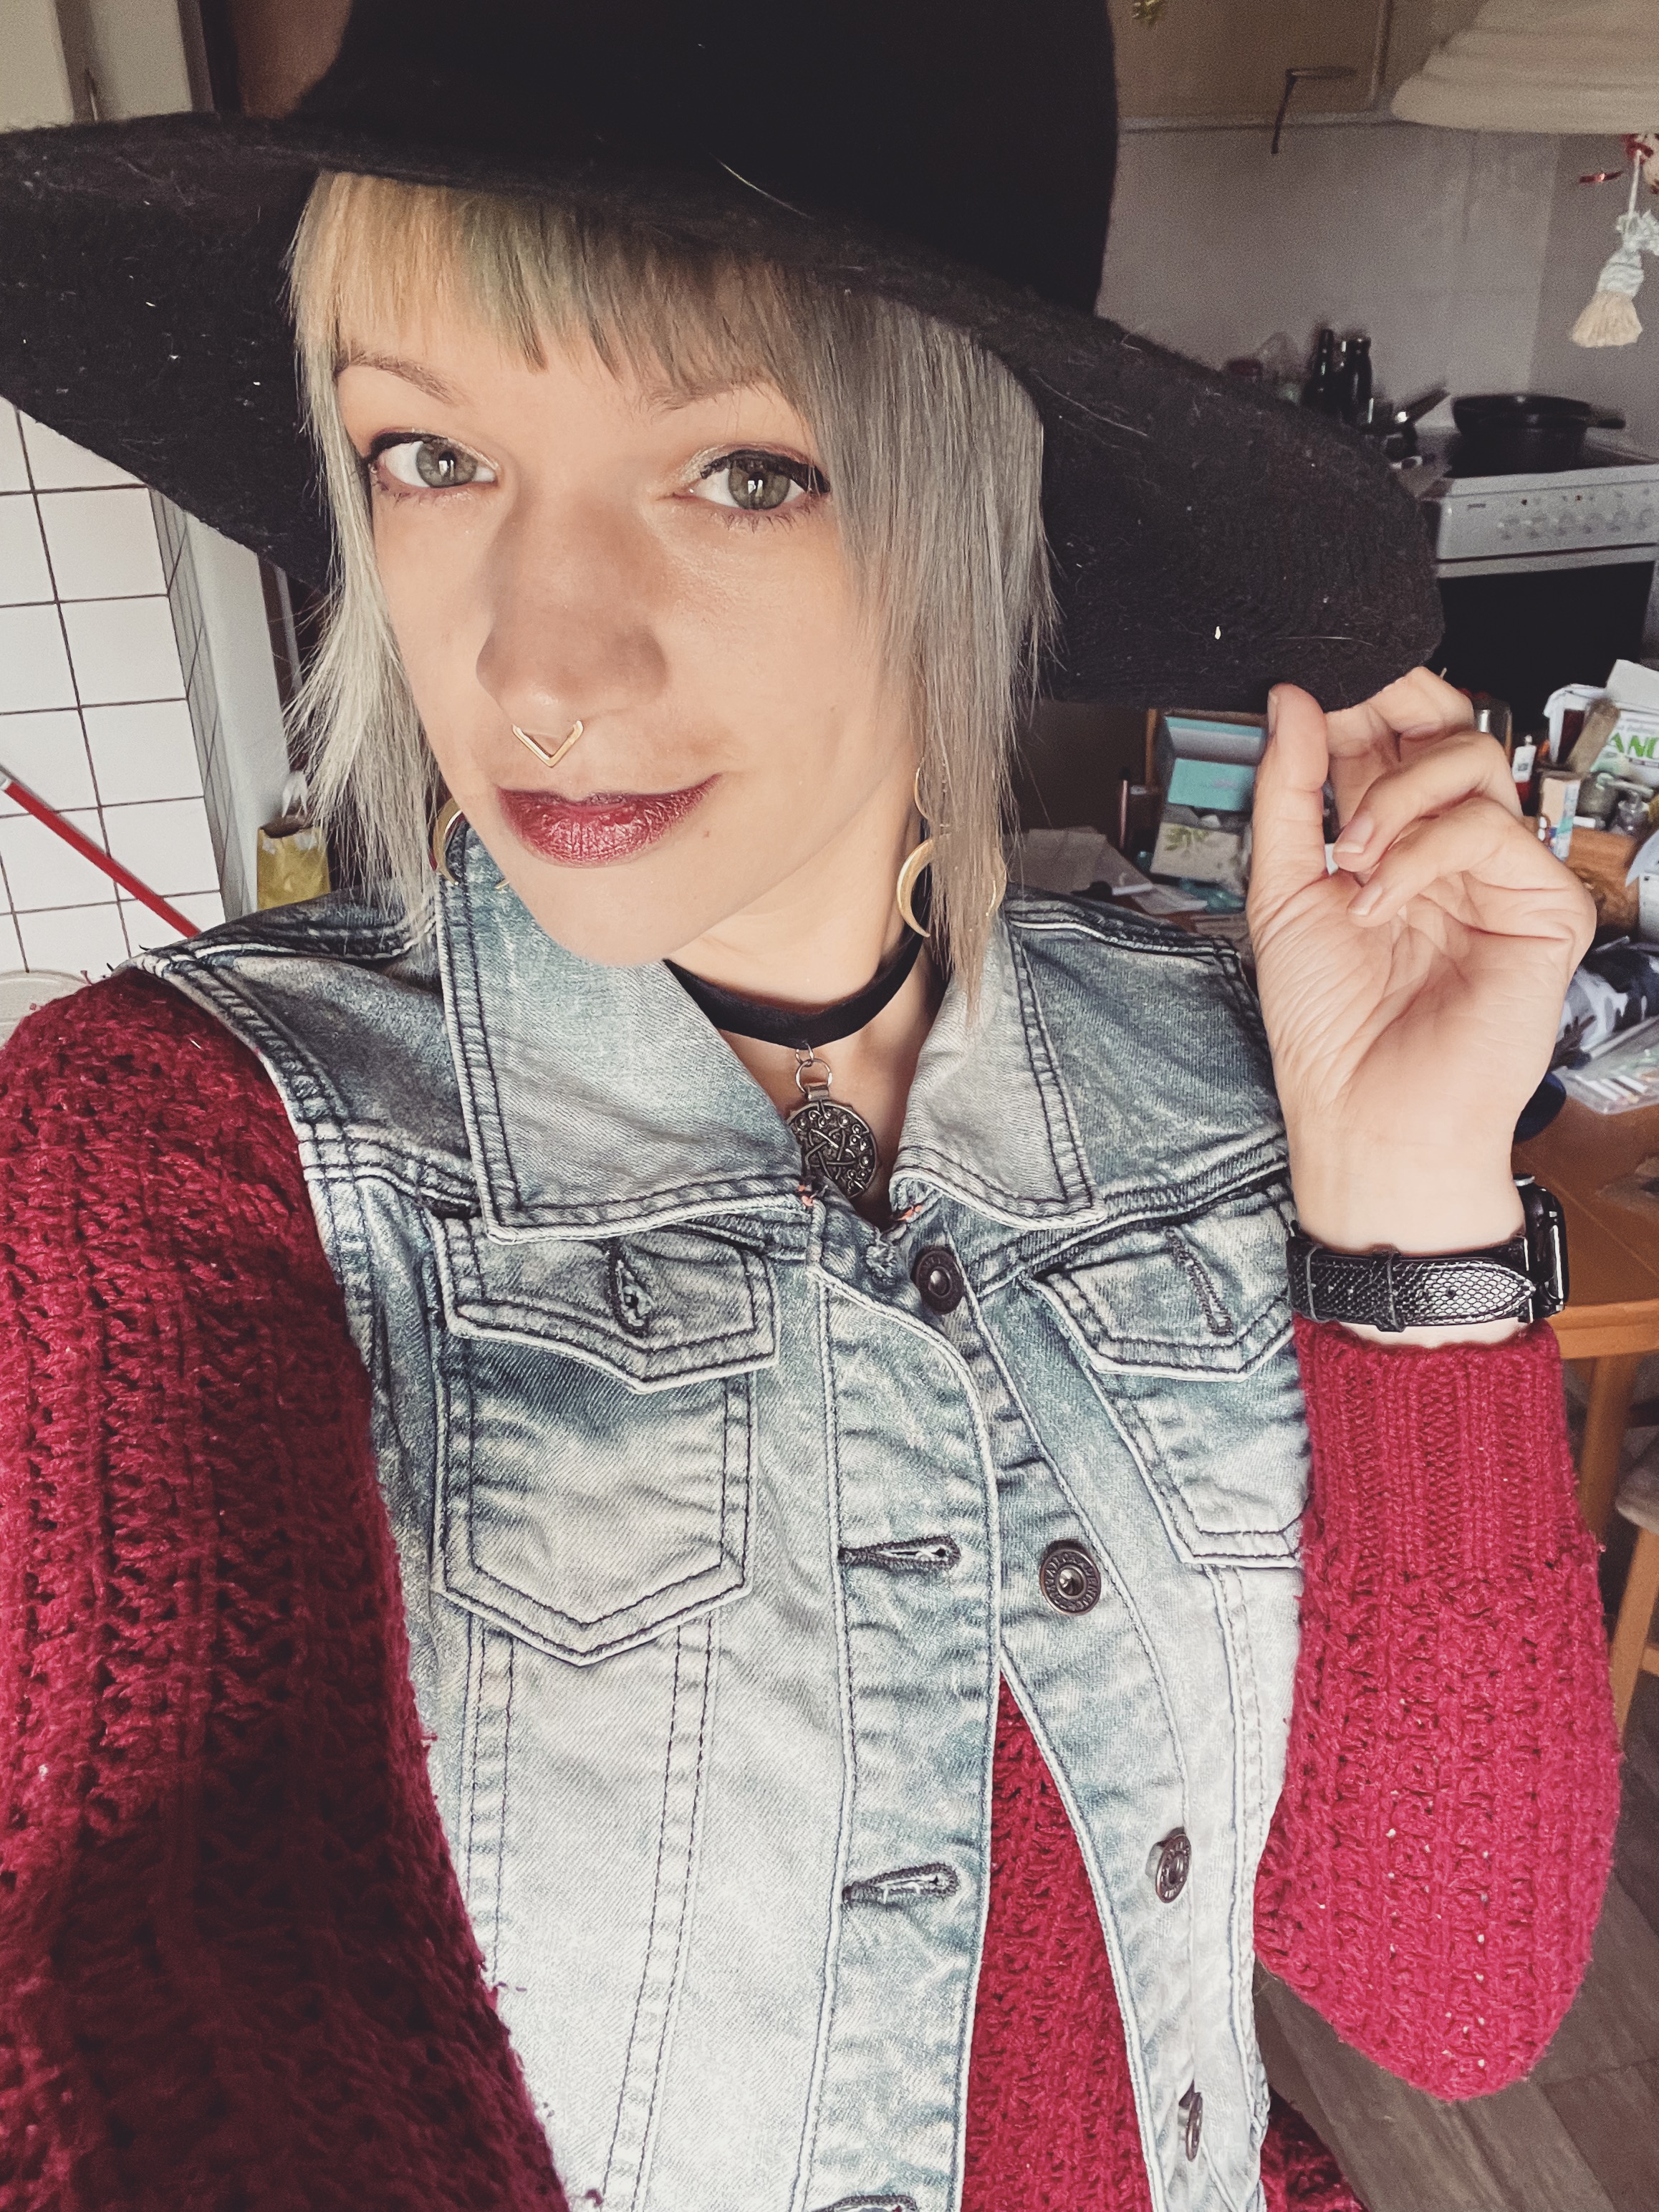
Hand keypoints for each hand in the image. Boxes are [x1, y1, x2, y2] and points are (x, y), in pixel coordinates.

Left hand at [1246, 671, 1592, 1302]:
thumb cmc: (1328, 1031)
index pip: (1394, 738)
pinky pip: (1491, 828)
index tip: (1314, 693)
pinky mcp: (1541, 908)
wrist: (1366, 1117)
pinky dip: (1423, 855)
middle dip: (1391, 710)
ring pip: (1473, 761)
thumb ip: (1289, 793)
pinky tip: (1381, 903)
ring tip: (1352, 858)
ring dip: (1396, 795)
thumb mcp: (1282, 891)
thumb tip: (1291, 702)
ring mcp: (1497, 877)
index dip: (1362, 703)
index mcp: (1389, 846)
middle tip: (1342, 728)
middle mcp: (1447, 853)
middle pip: (1449, 726)